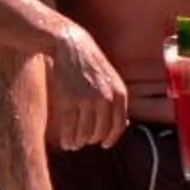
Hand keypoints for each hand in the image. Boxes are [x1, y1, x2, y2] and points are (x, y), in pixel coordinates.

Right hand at [46, 23, 131, 148]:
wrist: (70, 45)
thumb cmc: (90, 64)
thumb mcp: (111, 79)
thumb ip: (117, 101)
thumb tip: (124, 126)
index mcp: (119, 93)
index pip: (118, 126)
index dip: (111, 138)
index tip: (104, 145)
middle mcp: (106, 98)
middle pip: (100, 132)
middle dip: (91, 140)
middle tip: (83, 142)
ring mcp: (87, 99)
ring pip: (85, 133)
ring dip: (78, 142)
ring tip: (73, 144)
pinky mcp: (69, 100)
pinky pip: (70, 128)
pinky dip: (67, 139)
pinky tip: (65, 142)